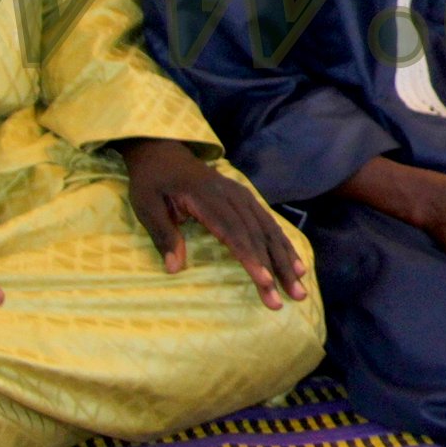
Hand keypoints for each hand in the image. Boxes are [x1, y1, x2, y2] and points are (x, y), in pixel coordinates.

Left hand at [119, 137, 306, 308]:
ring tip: (299, 286)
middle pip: (257, 236)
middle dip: (276, 268)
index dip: (251, 257)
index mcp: (207, 197)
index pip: (233, 232)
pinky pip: (269, 223)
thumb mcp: (147, 206)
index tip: (265, 281)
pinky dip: (283, 245)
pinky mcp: (246, 199)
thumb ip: (163, 236)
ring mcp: (242, 196)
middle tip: (292, 296)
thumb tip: (174, 269)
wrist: (162, 150)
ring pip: (269, 230)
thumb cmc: (152, 181)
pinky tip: (295, 264)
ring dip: (286, 260)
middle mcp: (231, 196)